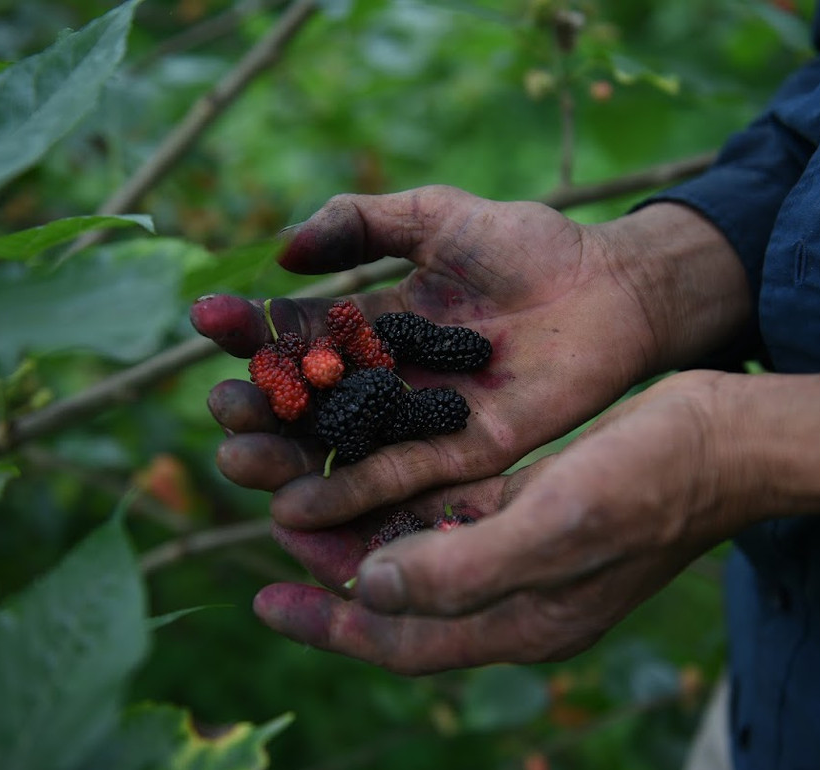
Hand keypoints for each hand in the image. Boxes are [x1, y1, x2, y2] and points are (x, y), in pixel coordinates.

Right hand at [193, 187, 749, 529]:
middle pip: (305, 402)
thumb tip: (280, 249)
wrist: (612, 287)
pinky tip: (297, 503)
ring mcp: (422, 419)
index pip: (298, 332)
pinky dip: (348, 492)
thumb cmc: (530, 246)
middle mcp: (389, 376)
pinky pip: (399, 476)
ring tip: (238, 458)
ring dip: (283, 460)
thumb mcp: (436, 216)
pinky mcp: (462, 453)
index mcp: (375, 322)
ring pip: (337, 448)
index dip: (252, 328)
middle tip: (223, 408)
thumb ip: (360, 222)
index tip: (207, 318)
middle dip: (257, 406)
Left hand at [250, 370, 819, 673]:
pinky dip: (402, 493)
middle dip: (331, 569)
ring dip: (358, 525)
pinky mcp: (528, 503)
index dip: (331, 624)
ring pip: (415, 546)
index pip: (402, 640)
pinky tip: (363, 464)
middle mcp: (511, 592)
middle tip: (268, 527)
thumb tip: (370, 586)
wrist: (722, 442)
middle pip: (398, 594)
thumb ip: (461, 569)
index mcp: (518, 621)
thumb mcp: (557, 529)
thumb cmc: (650, 486)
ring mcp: (520, 548)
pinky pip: (446, 508)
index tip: (264, 600)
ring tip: (295, 494)